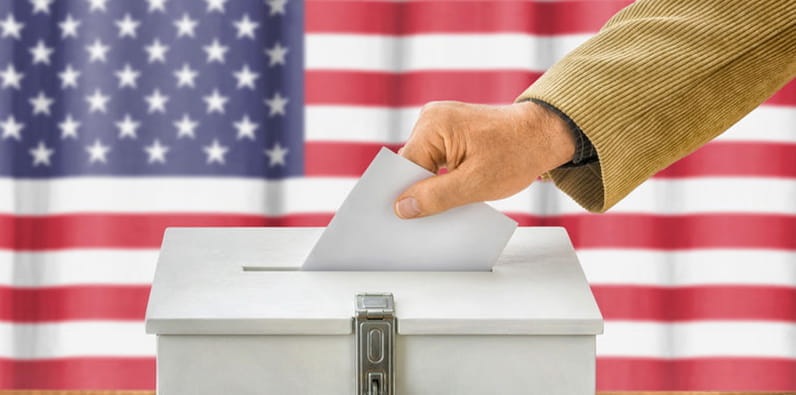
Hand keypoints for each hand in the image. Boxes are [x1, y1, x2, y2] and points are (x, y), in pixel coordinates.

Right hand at [394, 100, 575, 218]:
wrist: (544, 135)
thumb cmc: (517, 153)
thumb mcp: (475, 184)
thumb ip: (436, 197)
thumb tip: (402, 207)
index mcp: (434, 124)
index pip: (405, 167)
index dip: (407, 194)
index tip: (407, 219)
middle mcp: (432, 118)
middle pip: (412, 165)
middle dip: (422, 190)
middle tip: (434, 216)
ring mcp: (440, 122)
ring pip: (424, 164)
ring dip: (434, 185)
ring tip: (452, 200)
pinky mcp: (449, 131)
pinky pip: (435, 159)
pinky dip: (443, 177)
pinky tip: (456, 190)